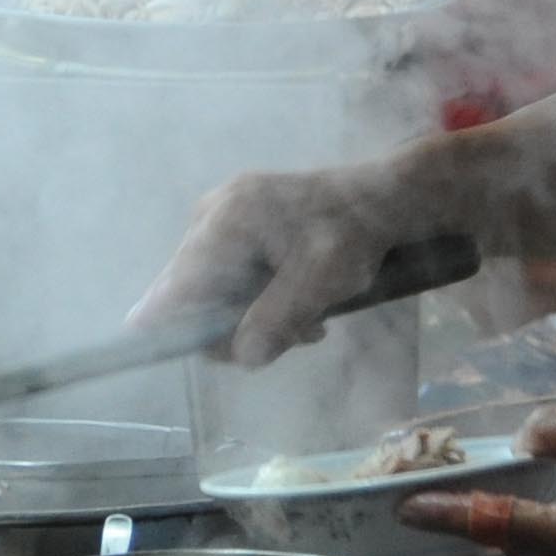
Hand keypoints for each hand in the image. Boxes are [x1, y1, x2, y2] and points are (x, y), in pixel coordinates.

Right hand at [132, 160, 426, 368]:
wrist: (379, 198)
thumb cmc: (351, 236)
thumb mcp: (321, 283)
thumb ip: (277, 319)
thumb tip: (242, 357)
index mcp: (225, 221)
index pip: (177, 287)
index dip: (177, 327)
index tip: (201, 352)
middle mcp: (210, 213)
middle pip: (191, 292)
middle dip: (236, 326)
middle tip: (293, 335)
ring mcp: (219, 214)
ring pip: (211, 289)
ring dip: (253, 315)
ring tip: (307, 322)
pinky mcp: (233, 222)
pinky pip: (226, 273)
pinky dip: (256, 297)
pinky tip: (297, 304)